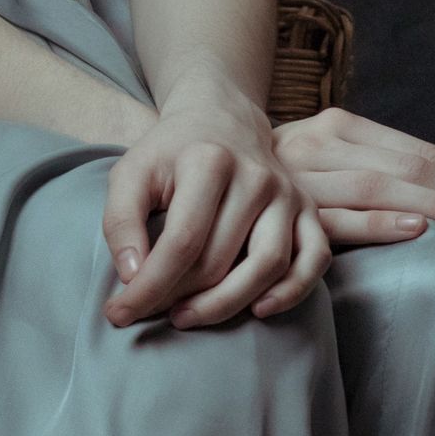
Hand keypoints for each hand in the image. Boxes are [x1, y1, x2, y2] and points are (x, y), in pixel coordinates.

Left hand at [102, 80, 332, 329]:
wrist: (222, 119)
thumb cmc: (171, 154)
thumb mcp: (130, 173)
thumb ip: (121, 222)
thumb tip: (132, 277)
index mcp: (209, 161)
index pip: (181, 241)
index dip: (149, 286)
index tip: (120, 313)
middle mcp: (256, 176)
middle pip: (220, 260)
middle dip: (179, 297)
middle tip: (151, 311)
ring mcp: (288, 194)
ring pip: (268, 266)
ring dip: (225, 305)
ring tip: (186, 316)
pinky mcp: (308, 210)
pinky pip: (314, 260)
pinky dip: (291, 293)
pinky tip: (257, 310)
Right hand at [272, 108, 434, 252]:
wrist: (189, 171)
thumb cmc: (267, 183)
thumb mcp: (320, 168)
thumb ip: (365, 177)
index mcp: (341, 127)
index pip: (421, 154)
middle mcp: (323, 141)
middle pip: (413, 167)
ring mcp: (302, 174)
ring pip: (384, 186)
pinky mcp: (284, 208)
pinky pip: (339, 217)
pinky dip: (380, 223)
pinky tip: (417, 231)